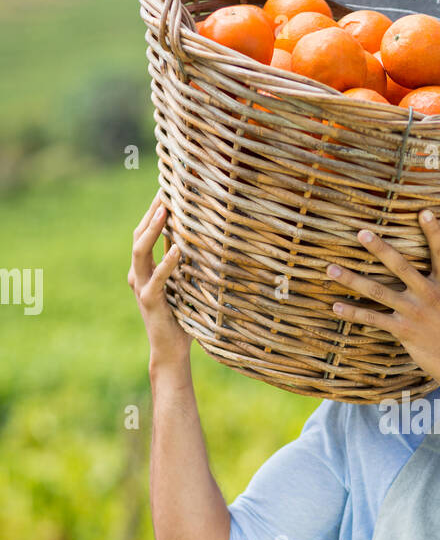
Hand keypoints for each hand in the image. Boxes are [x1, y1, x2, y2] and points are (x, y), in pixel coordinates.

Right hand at [128, 192, 193, 370]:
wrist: (171, 349)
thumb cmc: (181, 317)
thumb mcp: (184, 285)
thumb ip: (185, 265)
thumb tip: (200, 241)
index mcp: (144, 269)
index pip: (144, 233)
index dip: (153, 212)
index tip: (166, 189)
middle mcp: (138, 274)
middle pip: (138, 235)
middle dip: (151, 213)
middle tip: (165, 190)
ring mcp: (141, 286)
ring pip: (140, 251)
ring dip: (153, 229)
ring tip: (167, 210)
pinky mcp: (149, 300)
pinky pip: (158, 277)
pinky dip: (168, 262)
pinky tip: (178, 248)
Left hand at [327, 209, 439, 391]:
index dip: (433, 232)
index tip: (422, 212)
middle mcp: (429, 295)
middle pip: (401, 266)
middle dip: (379, 248)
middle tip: (360, 232)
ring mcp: (414, 313)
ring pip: (378, 291)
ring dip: (353, 280)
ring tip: (331, 269)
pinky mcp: (403, 331)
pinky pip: (374, 319)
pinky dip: (354, 313)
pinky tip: (336, 306)